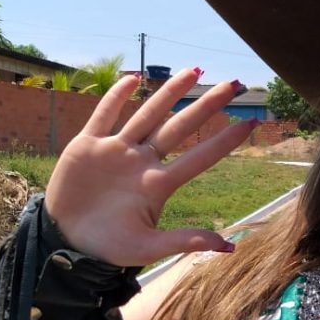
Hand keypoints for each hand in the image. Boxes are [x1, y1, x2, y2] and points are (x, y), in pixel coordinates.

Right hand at [43, 69, 257, 265]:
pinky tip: (134, 78)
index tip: (252, 124)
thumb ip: (185, 242)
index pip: (200, 157)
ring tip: (194, 71)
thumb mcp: (148, 248)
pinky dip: (117, 97)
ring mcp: (116, 151)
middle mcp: (142, 162)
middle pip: (180, 128)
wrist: (67, 242)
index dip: (225, 141)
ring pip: (148, 115)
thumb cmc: (109, 246)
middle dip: (206, 106)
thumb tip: (228, 246)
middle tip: (233, 84)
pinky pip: (104, 116)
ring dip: (170, 93)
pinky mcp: (87, 146)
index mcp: (159, 184)